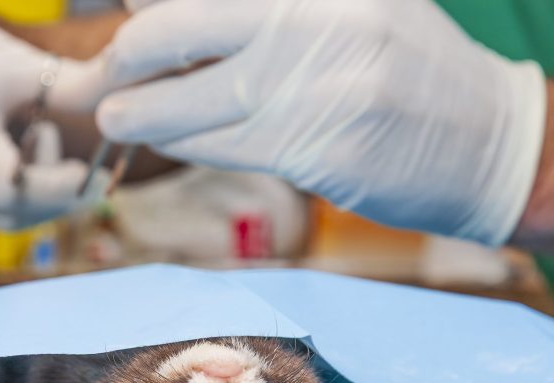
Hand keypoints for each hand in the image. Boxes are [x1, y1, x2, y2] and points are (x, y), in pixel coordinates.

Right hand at [0, 0, 107, 228]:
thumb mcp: (26, 67)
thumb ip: (83, 90)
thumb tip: (142, 103)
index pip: (8, 187)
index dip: (55, 190)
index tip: (89, 173)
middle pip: (7, 208)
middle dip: (54, 195)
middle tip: (79, 169)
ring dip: (30, 195)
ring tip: (29, 141)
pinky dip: (1, 199)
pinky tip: (2, 160)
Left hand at [98, 0, 546, 245]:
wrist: (489, 142)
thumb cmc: (411, 73)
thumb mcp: (353, 9)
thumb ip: (270, 9)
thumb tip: (170, 9)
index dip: (152, 4)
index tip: (127, 15)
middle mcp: (315, 22)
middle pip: (182, 29)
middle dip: (129, 55)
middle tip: (110, 72)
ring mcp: (316, 87)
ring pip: (194, 99)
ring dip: (144, 113)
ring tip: (117, 118)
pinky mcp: (316, 151)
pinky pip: (224, 146)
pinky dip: (188, 145)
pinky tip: (171, 143)